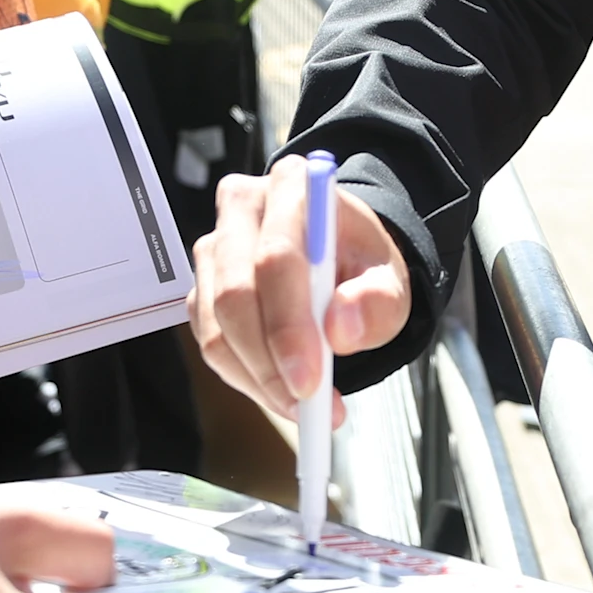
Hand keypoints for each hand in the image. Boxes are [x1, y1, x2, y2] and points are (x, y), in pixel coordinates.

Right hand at [187, 153, 411, 428]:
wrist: (340, 258)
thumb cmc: (361, 263)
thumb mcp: (391, 281)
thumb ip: (377, 302)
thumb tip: (341, 329)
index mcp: (293, 188)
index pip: (277, 258)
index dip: (289, 324)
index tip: (310, 380)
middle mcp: (242, 207)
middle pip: (236, 293)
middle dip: (269, 361)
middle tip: (307, 405)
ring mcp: (214, 245)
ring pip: (217, 326)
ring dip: (258, 377)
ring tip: (303, 403)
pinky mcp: (202, 284)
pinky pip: (210, 341)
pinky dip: (245, 376)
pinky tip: (280, 387)